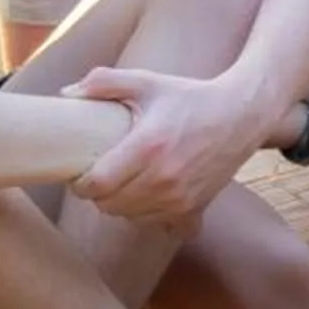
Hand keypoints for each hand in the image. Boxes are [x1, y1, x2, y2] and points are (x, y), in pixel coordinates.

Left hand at [64, 64, 264, 226]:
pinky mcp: (196, 208)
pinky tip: (155, 196)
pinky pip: (160, 226)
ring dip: (124, 204)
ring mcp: (181, 198)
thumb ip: (104, 82)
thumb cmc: (190, 97)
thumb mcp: (148, 81)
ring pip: (131, 218)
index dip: (81, 182)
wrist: (242, 114)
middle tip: (105, 173)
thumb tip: (66, 93)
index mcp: (148, 147)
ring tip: (130, 181)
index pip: (96, 184)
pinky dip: (152, 216)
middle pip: (109, 205)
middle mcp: (164, 178)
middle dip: (100, 193)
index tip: (82, 171)